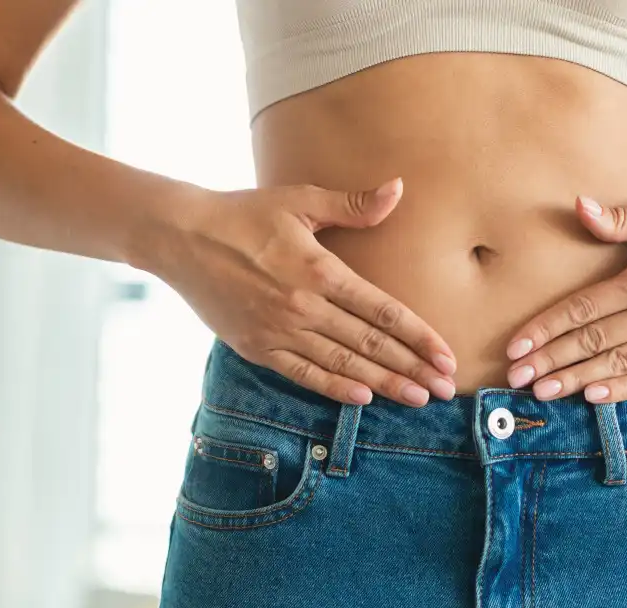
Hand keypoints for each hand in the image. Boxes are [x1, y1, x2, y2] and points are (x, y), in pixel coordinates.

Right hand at [155, 178, 457, 406]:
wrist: (180, 237)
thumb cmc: (244, 213)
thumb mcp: (299, 199)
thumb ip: (352, 204)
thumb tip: (398, 189)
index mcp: (320, 270)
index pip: (383, 310)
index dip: (419, 336)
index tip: (446, 355)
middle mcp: (303, 306)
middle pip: (370, 343)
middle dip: (412, 368)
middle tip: (446, 388)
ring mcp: (279, 330)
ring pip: (342, 364)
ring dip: (384, 384)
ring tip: (417, 399)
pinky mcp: (257, 347)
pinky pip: (302, 374)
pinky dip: (334, 388)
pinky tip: (362, 398)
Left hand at [504, 194, 626, 402]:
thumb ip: (624, 217)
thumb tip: (580, 208)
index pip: (585, 308)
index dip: (546, 327)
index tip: (517, 344)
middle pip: (594, 341)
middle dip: (551, 360)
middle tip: (517, 376)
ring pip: (619, 364)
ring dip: (577, 379)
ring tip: (544, 391)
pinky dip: (624, 389)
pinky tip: (595, 397)